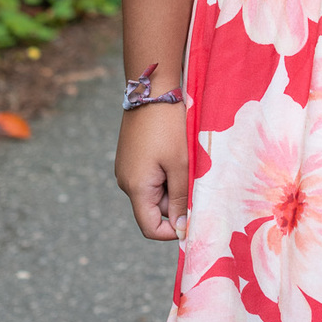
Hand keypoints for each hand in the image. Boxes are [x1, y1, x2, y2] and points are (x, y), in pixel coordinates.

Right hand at [115, 101, 188, 240]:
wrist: (150, 90)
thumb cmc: (168, 127)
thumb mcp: (180, 164)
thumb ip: (182, 198)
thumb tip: (181, 228)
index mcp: (136, 188)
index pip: (150, 228)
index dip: (172, 231)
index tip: (194, 220)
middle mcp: (126, 183)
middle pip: (155, 209)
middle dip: (178, 201)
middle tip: (195, 177)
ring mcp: (126, 169)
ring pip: (155, 192)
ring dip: (173, 185)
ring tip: (186, 162)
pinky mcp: (130, 158)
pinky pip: (150, 177)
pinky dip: (166, 173)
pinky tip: (176, 154)